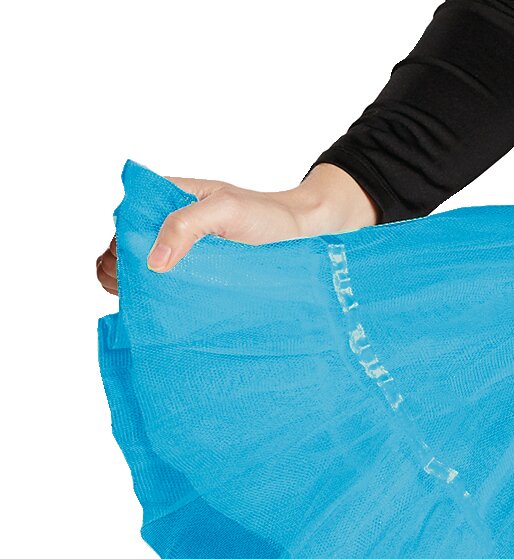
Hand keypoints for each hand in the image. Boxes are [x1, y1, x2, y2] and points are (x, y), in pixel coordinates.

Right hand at [95, 163, 377, 295]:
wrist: (305, 235)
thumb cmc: (267, 216)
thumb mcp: (226, 210)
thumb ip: (186, 224)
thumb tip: (153, 261)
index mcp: (164, 202)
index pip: (122, 227)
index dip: (120, 249)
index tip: (138, 269)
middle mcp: (166, 229)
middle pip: (125, 256)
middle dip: (128, 275)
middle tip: (155, 292)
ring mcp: (181, 257)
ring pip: (144, 279)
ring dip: (145, 294)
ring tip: (161, 305)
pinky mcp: (197, 281)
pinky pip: (169, 294)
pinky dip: (163, 304)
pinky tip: (169, 313)